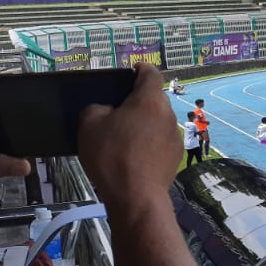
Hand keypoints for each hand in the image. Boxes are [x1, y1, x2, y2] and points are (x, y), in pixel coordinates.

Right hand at [78, 64, 182, 210]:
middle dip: (137, 100)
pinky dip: (148, 141)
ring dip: (143, 122)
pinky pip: (160, 140)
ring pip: (158, 120)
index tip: (129, 72)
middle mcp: (168, 113)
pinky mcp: (176, 155)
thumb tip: (106, 110)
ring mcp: (175, 135)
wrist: (136, 196)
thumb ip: (96, 108)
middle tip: (116, 110)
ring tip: (122, 135)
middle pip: (154, 98)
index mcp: (150, 100)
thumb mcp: (89, 125)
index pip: (151, 73)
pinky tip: (133, 155)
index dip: (139, 69)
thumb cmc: (111, 155)